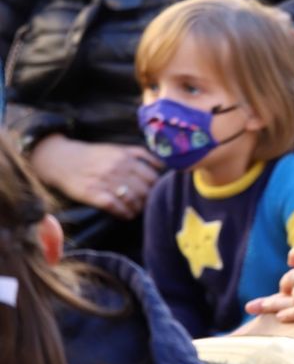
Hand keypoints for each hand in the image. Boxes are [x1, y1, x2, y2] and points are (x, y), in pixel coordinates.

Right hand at [28, 135, 161, 218]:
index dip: (157, 187)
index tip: (155, 192)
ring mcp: (105, 181)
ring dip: (138, 208)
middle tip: (147, 204)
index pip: (152, 176)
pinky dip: (125, 213)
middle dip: (149, 199)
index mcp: (125, 157)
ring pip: (132, 200)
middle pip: (144, 190)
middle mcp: (116, 168)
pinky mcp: (92, 194)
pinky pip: (115, 207)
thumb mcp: (116, 149)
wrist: (60, 160)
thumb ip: (138, 155)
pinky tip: (127, 215)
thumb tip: (162, 165)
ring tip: (137, 210)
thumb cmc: (92, 155)